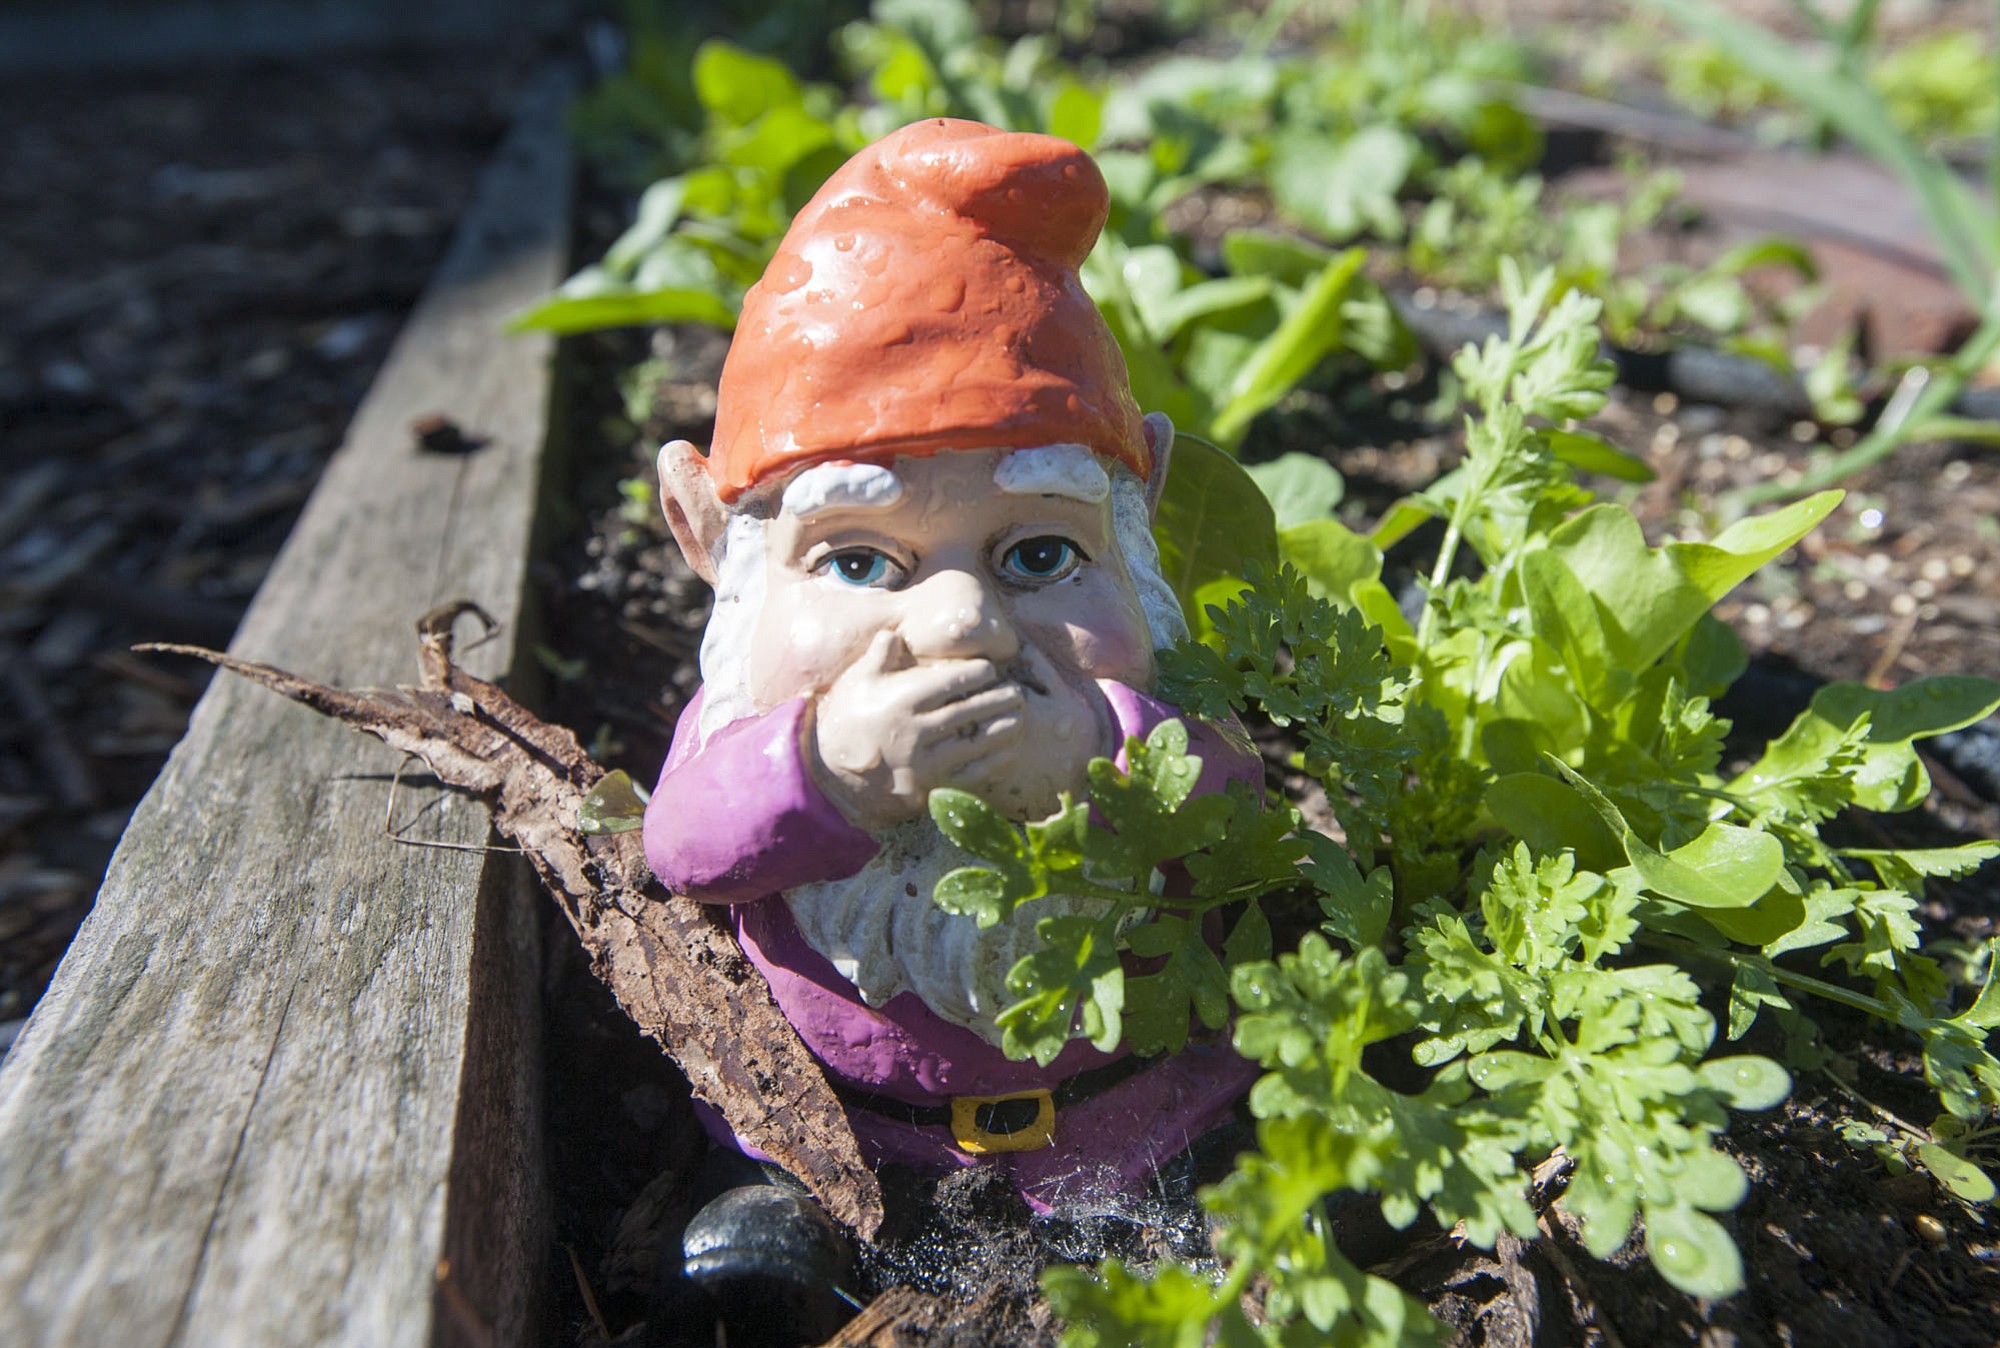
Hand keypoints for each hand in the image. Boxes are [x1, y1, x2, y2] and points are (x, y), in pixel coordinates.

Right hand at [811, 631, 1028, 831]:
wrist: (829, 774)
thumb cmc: (847, 720)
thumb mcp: (857, 682)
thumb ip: (880, 656)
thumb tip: (896, 634)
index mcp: (901, 700)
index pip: (950, 682)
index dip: (977, 673)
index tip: (991, 669)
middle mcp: (916, 731)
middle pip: (969, 711)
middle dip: (999, 699)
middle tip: (1017, 692)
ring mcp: (924, 763)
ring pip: (975, 743)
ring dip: (1003, 729)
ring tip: (1021, 717)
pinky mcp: (929, 787)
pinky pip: (970, 774)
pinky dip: (993, 761)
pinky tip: (1008, 750)